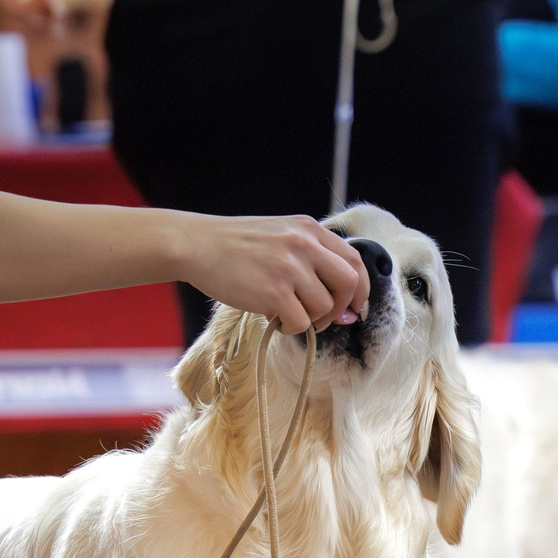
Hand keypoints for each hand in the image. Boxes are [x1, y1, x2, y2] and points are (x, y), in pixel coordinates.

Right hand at [182, 215, 370, 335]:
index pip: (354, 259)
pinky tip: (275, 320)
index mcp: (309, 229)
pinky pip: (301, 323)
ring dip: (312, 320)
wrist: (196, 245)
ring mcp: (290, 268)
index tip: (354, 306)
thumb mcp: (279, 235)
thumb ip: (310, 258)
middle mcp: (304, 245)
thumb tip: (342, 305)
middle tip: (325, 319)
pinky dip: (291, 329)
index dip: (361, 288)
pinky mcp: (273, 292)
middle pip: (349, 283)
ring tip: (288, 315)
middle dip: (343, 307)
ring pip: (324, 307)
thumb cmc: (235, 245)